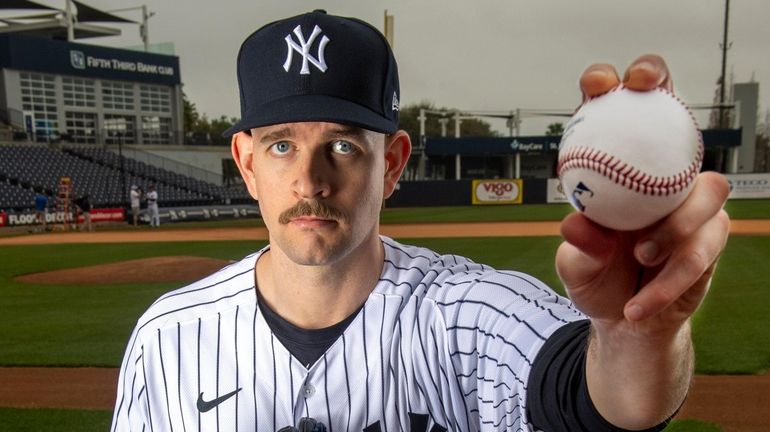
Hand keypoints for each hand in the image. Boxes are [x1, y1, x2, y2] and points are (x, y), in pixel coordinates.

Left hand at [558, 54, 729, 330]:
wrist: (622, 317)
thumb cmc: (596, 275)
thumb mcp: (575, 264)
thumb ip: (579, 245)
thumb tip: (577, 224)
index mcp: (619, 170)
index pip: (620, 114)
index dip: (614, 86)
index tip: (598, 84)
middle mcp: (660, 175)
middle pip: (677, 121)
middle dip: (664, 94)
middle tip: (645, 93)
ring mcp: (692, 203)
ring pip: (706, 191)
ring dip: (674, 224)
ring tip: (641, 254)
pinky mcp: (713, 237)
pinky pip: (703, 250)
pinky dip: (667, 281)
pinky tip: (637, 305)